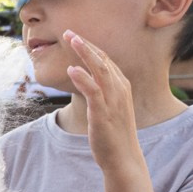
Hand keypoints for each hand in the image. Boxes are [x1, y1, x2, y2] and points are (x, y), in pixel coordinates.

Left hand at [63, 30, 143, 177]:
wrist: (124, 158)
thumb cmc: (114, 135)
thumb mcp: (111, 109)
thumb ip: (102, 93)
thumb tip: (88, 81)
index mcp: (122, 87)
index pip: (106, 60)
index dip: (91, 47)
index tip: (76, 37)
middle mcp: (120, 89)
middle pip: (103, 59)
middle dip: (86, 44)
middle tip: (69, 32)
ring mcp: (113, 100)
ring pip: (100, 69)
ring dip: (85, 53)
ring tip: (71, 40)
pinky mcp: (103, 113)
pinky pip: (94, 91)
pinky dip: (83, 78)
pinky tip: (72, 69)